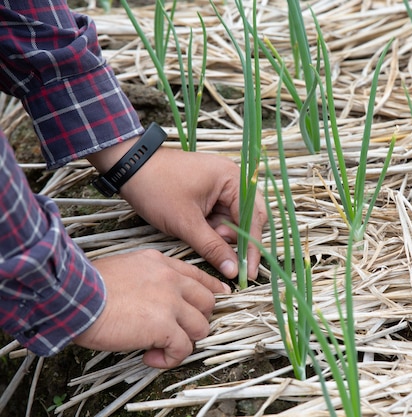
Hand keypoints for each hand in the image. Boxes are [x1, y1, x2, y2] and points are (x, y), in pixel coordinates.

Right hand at [73, 250, 230, 367]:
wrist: (76, 296)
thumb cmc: (90, 285)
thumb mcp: (126, 267)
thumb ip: (147, 277)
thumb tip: (151, 298)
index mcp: (162, 263)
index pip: (199, 277)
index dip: (211, 291)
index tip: (217, 299)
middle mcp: (171, 280)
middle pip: (208, 302)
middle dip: (198, 319)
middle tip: (179, 331)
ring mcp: (171, 302)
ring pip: (201, 327)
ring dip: (184, 341)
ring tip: (161, 347)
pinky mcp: (165, 326)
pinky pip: (183, 348)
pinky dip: (170, 359)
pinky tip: (150, 358)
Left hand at [89, 143, 266, 279]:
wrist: (129, 167)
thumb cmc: (157, 189)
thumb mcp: (186, 223)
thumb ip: (212, 247)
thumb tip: (233, 271)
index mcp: (233, 179)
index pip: (254, 218)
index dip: (252, 247)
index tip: (249, 272)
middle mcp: (233, 179)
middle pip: (250, 218)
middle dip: (238, 240)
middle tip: (227, 259)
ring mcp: (222, 185)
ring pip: (235, 219)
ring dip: (224, 235)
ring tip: (204, 238)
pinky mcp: (211, 192)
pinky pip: (222, 215)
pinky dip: (215, 229)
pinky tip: (202, 233)